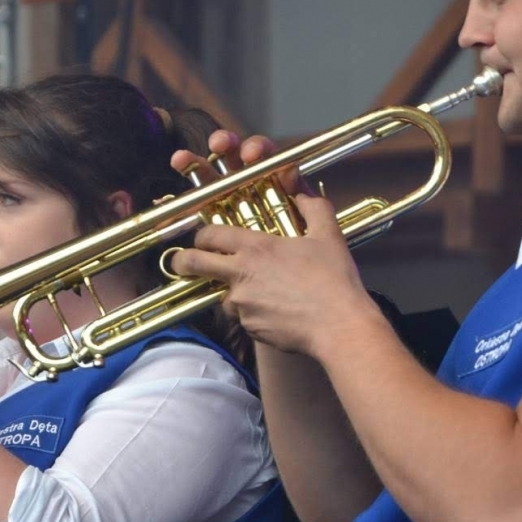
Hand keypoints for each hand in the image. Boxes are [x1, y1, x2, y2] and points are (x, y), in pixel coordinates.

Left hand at [169, 132, 376, 358]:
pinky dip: (253, 314)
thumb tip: (304, 194)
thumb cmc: (334, 280)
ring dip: (232, 292)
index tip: (204, 239)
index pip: (210, 234)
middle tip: (183, 264)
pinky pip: (243, 318)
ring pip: (222, 295)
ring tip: (261, 293)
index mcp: (255, 247)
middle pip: (193, 264)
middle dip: (182, 262)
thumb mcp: (328, 235)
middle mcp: (240, 275)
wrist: (338, 326)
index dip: (202, 235)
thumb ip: (313, 208)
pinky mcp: (249, 328)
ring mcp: (241, 304)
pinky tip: (277, 312)